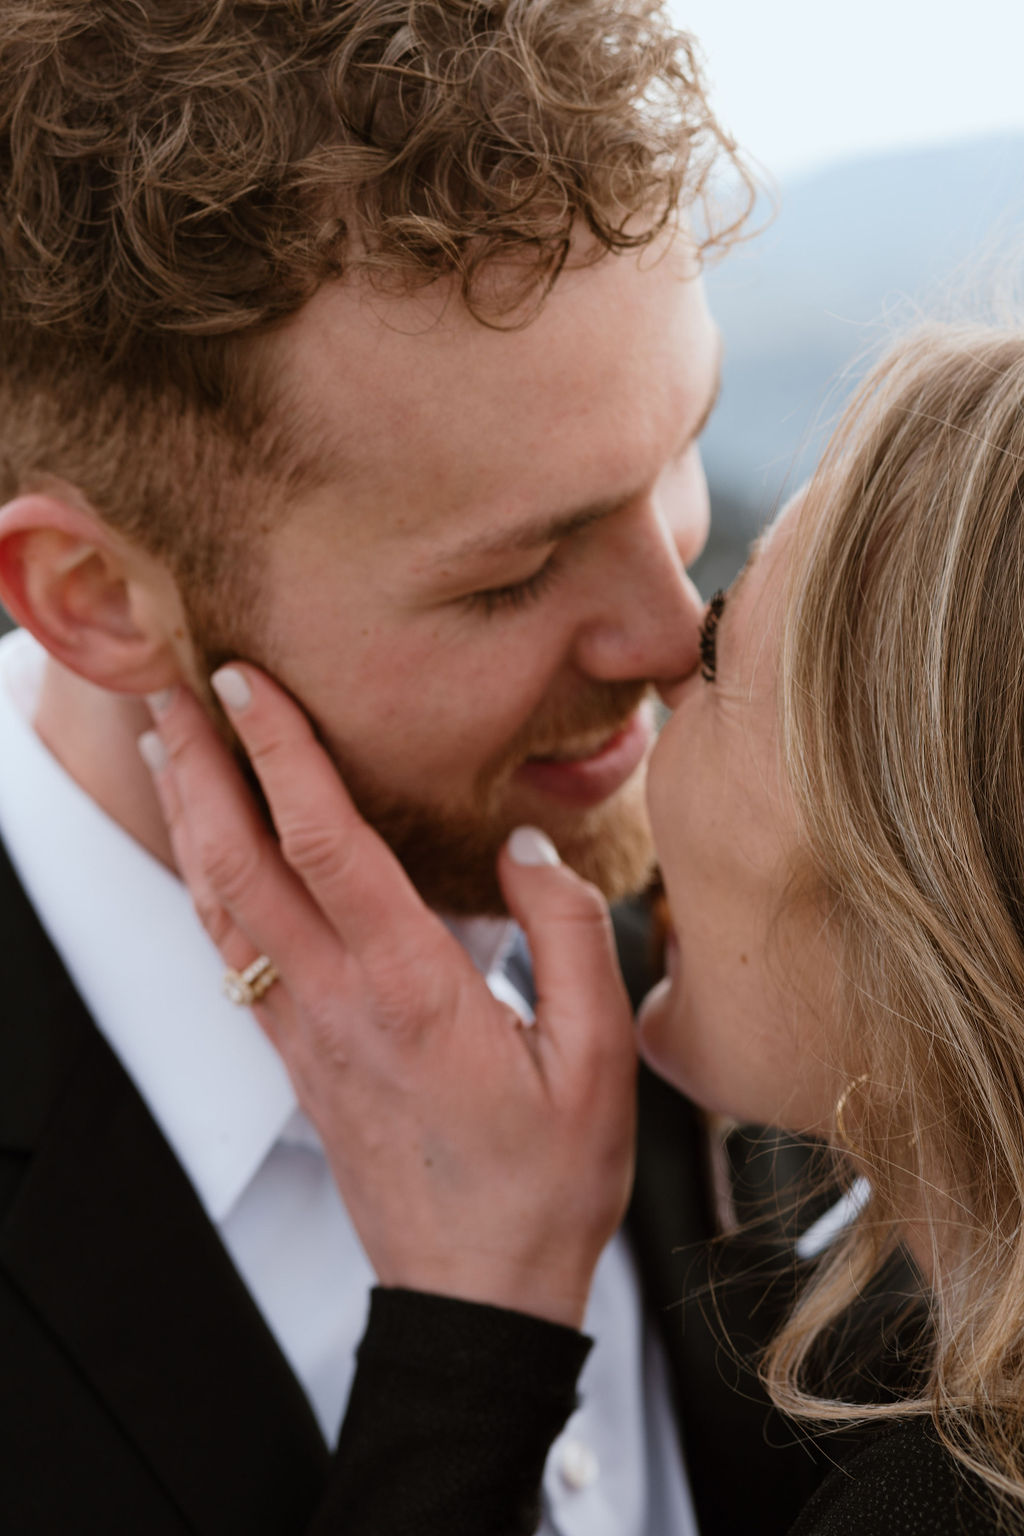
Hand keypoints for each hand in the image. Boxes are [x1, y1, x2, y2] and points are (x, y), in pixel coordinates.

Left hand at [141, 667, 636, 1328]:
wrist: (473, 1293)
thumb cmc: (543, 1183)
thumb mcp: (598, 1058)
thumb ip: (569, 933)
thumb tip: (527, 844)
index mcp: (411, 989)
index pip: (326, 843)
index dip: (281, 752)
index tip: (249, 683)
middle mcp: (336, 1001)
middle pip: (240, 862)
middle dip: (200, 765)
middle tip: (173, 688)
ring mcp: (304, 1031)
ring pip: (220, 905)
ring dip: (188, 817)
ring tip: (169, 747)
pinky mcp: (297, 1055)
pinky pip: (232, 950)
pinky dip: (206, 882)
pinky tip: (205, 850)